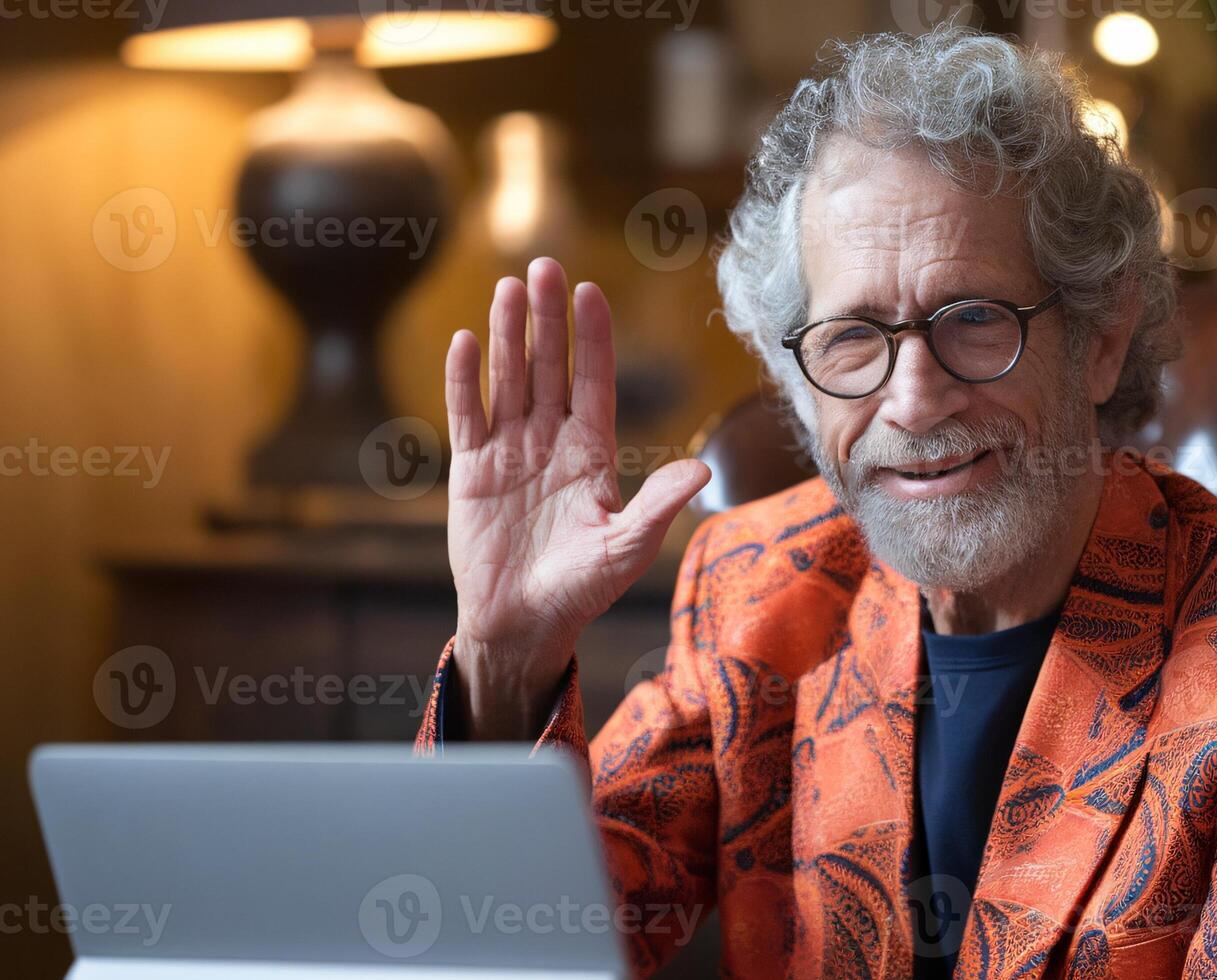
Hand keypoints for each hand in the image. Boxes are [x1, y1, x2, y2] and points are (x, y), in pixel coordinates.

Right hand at [443, 258, 710, 738]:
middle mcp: (551, 443)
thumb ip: (658, 506)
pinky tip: (466, 341)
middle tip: (542, 266)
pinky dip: (464, 381)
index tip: (590, 292)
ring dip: (506, 335)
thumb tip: (703, 469)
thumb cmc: (581, 589)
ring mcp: (509, 453)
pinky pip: (467, 416)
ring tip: (506, 288)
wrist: (523, 624)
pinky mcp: (472, 472)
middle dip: (546, 319)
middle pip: (548, 368)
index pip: (593, 382)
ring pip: (508, 381)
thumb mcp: (627, 548)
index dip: (592, 338)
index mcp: (592, 453)